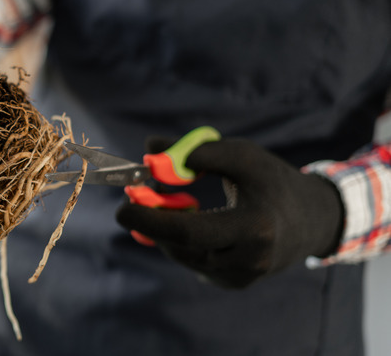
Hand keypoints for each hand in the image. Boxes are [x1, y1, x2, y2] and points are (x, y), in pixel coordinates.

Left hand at [115, 137, 344, 288]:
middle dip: (150, 224)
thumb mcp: (242, 155)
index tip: (122, 204)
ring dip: (166, 230)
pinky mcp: (235, 283)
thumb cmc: (273, 181)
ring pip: (184, 256)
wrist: (311, 219)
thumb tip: (149, 150)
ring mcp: (242, 277)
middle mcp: (249, 261)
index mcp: (255, 228)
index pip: (189, 231)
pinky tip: (189, 222)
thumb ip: (198, 151)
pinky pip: (195, 262)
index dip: (151, 219)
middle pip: (182, 248)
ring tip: (165, 203)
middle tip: (129, 204)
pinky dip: (183, 241)